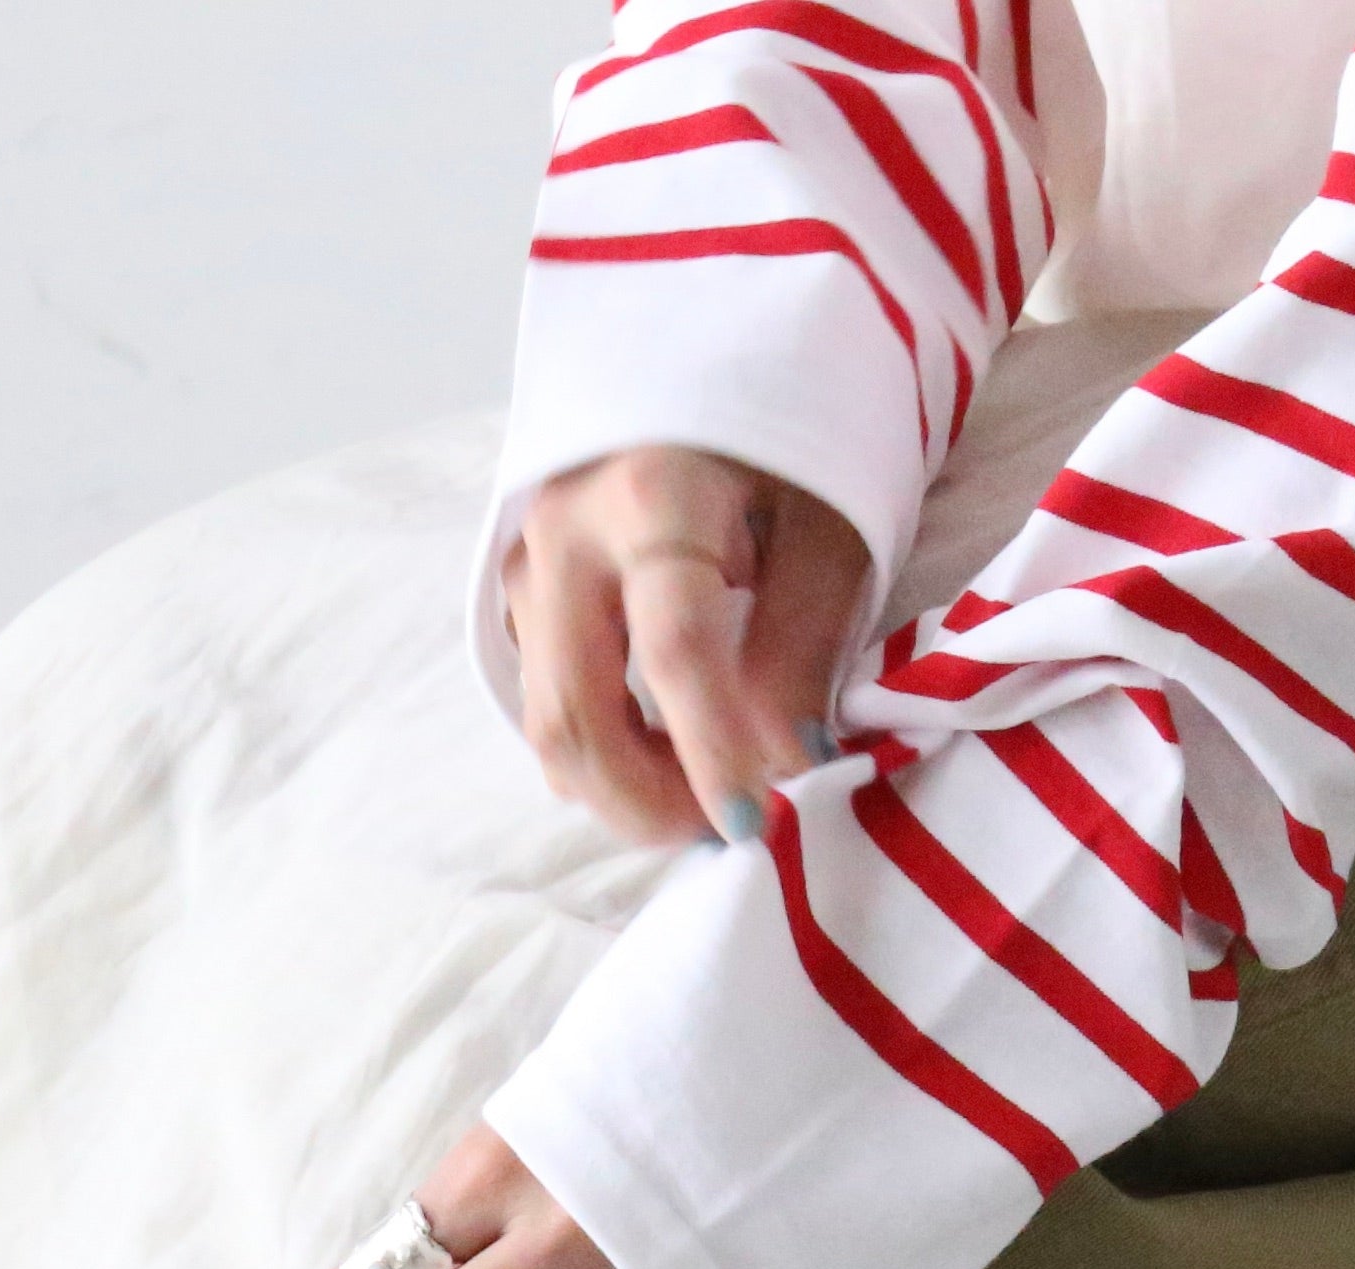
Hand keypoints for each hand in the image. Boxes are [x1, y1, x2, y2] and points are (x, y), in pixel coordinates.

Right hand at [507, 446, 869, 844]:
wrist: (724, 349)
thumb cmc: (791, 436)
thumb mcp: (831, 523)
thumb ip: (804, 643)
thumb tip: (784, 764)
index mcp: (652, 493)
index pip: (673, 650)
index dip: (715, 752)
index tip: (757, 821)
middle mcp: (566, 529)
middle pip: (574, 712)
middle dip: (646, 802)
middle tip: (724, 833)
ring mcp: (529, 559)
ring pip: (547, 720)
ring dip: (622, 787)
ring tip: (702, 798)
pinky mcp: (523, 587)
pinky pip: (546, 699)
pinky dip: (603, 752)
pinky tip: (664, 757)